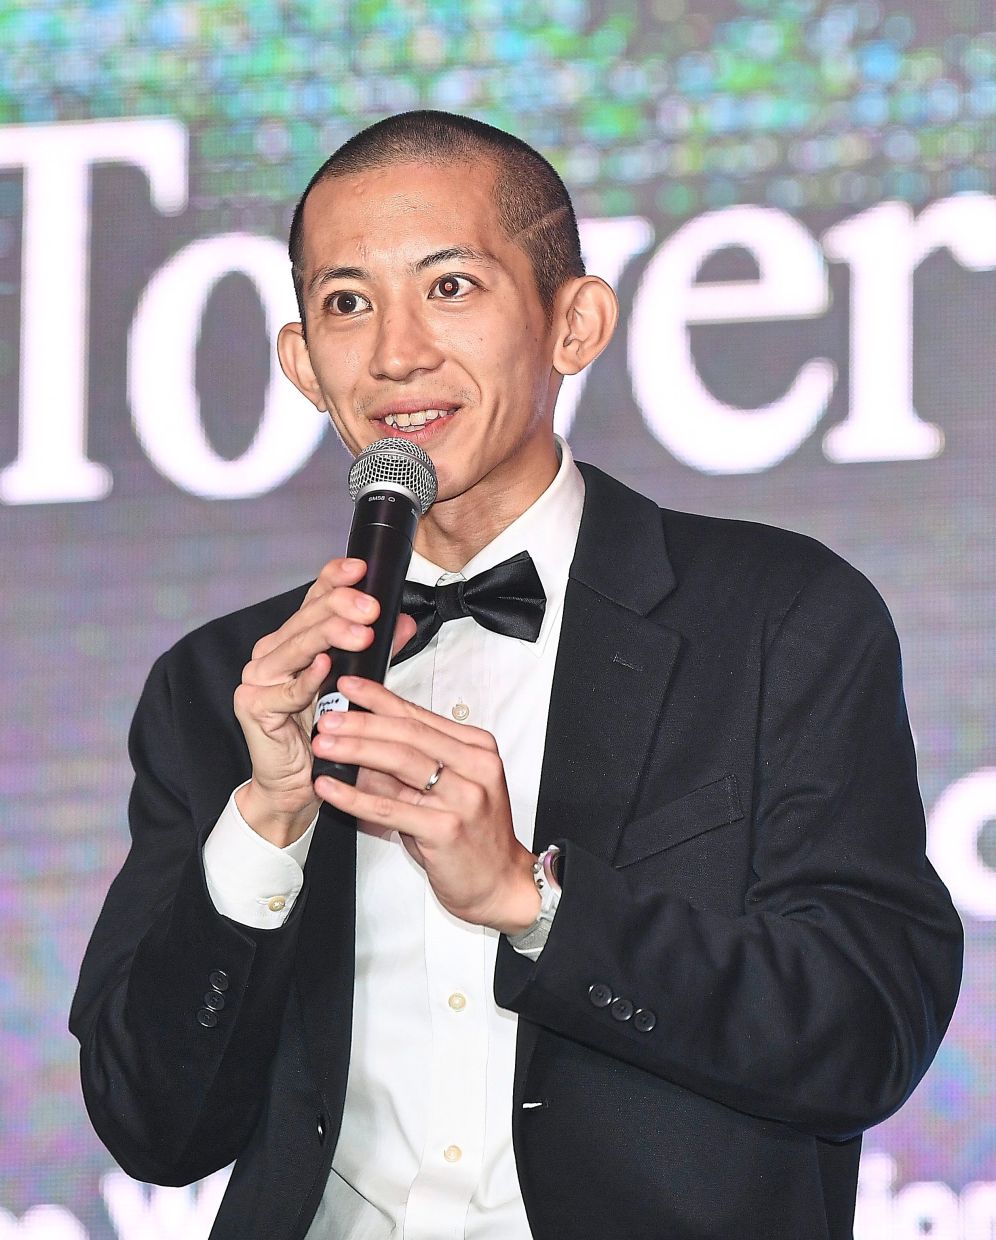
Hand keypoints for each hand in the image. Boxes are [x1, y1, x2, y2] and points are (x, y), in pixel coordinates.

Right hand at [233, 559, 416, 846]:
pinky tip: (324, 666)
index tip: (361, 568)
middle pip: (307, 619)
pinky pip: (284, 690)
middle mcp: (272, 652)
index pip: (314, 599)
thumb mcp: (358, 682)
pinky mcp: (253, 706)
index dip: (334, 580)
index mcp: (294, 639)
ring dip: (329, 636)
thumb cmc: (327, 730)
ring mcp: (258, 678)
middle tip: (371, 606)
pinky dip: (305, 679)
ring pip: (296, 648)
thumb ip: (379, 650)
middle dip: (341, 608)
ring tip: (360, 632)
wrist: (298, 783)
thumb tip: (405, 620)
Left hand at [312, 676, 539, 933]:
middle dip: (362, 722)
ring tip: (324, 744)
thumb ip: (411, 765)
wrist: (500, 881)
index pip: (419, 715)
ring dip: (355, 750)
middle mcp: (475, 766)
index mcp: (476, 748)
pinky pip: (391, 808)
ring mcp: (464, 797)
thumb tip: (360, 742)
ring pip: (400, 762)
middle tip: (327, 717)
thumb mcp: (448, 788)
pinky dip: (355, 796)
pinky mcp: (447, 829)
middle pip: (408, 734)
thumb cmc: (472, 833)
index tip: (349, 686)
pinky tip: (330, 788)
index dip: (379, 699)